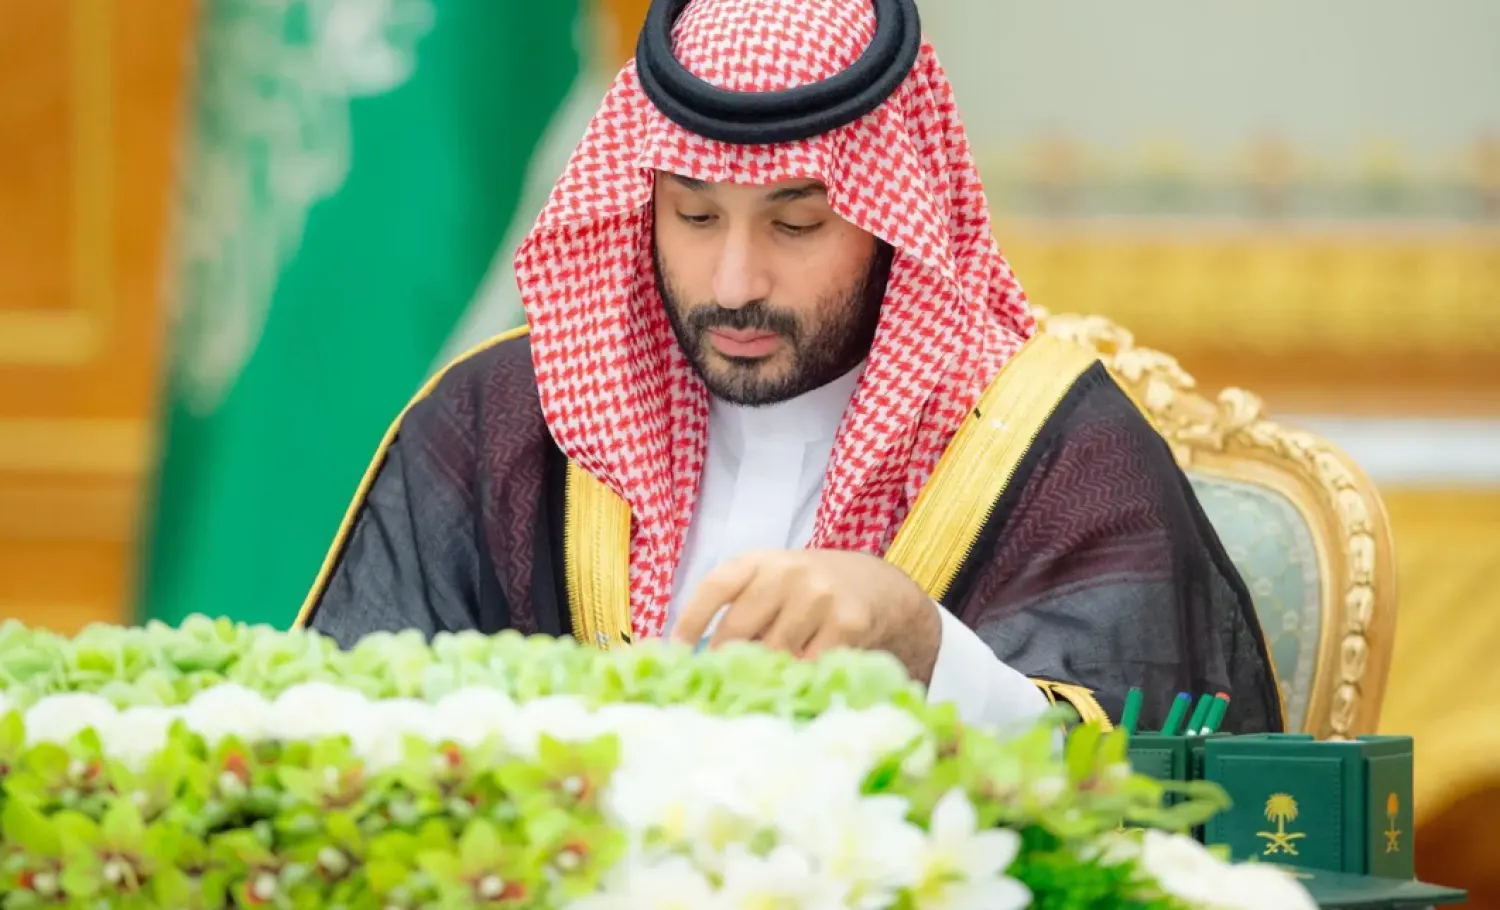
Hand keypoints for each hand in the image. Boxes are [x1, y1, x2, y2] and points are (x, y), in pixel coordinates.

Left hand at [669, 549, 941, 682]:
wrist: (875, 586)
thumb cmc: (807, 592)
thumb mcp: (771, 584)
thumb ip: (739, 608)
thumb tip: (692, 658)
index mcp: (760, 562)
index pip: (716, 587)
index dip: (690, 620)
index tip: (675, 652)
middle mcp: (787, 572)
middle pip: (739, 628)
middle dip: (725, 663)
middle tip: (717, 688)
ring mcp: (819, 596)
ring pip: (774, 652)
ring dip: (763, 676)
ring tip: (757, 692)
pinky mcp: (847, 623)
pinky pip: (810, 665)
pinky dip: (799, 681)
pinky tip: (795, 687)